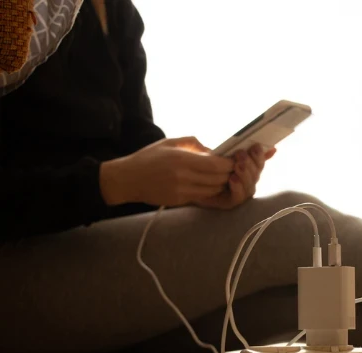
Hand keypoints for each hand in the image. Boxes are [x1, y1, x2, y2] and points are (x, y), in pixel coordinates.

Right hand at [99, 137, 233, 207]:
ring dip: (221, 183)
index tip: (233, 159)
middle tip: (233, 168)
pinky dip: (210, 190)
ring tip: (223, 176)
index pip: (215, 165)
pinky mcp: (179, 200)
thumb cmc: (148, 158)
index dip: (228, 163)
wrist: (128, 179)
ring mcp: (181, 191)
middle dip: (229, 174)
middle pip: (217, 179)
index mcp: (180, 159)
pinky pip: (202, 196)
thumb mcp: (169, 142)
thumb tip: (212, 150)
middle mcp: (182, 176)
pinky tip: (210, 183)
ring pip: (212, 190)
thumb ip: (193, 143)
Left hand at [196, 144, 276, 209]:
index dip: (260, 155)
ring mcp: (238, 192)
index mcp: (245, 166)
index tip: (255, 145)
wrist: (183, 181)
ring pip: (250, 186)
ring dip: (245, 174)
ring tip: (238, 165)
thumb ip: (232, 146)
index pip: (259, 162)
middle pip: (256, 173)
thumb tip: (261, 143)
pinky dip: (238, 188)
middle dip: (251, 163)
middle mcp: (245, 180)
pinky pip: (238, 197)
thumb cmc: (198, 163)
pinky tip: (232, 178)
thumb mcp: (214, 150)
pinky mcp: (229, 202)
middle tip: (241, 154)